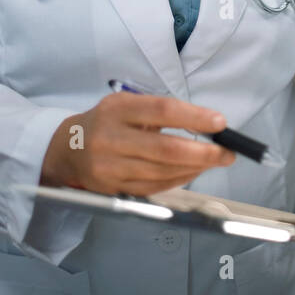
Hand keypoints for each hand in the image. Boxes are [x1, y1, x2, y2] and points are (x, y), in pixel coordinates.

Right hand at [40, 92, 235, 195]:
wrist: (67, 149)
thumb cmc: (107, 123)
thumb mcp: (127, 105)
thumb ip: (161, 112)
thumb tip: (208, 124)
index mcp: (117, 110)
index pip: (162, 111)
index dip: (194, 117)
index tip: (220, 123)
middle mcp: (110, 138)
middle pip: (165, 149)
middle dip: (204, 153)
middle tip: (228, 153)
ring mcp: (110, 167)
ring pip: (163, 172)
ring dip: (195, 169)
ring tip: (214, 161)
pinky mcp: (112, 189)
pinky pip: (154, 187)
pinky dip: (179, 180)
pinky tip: (193, 172)